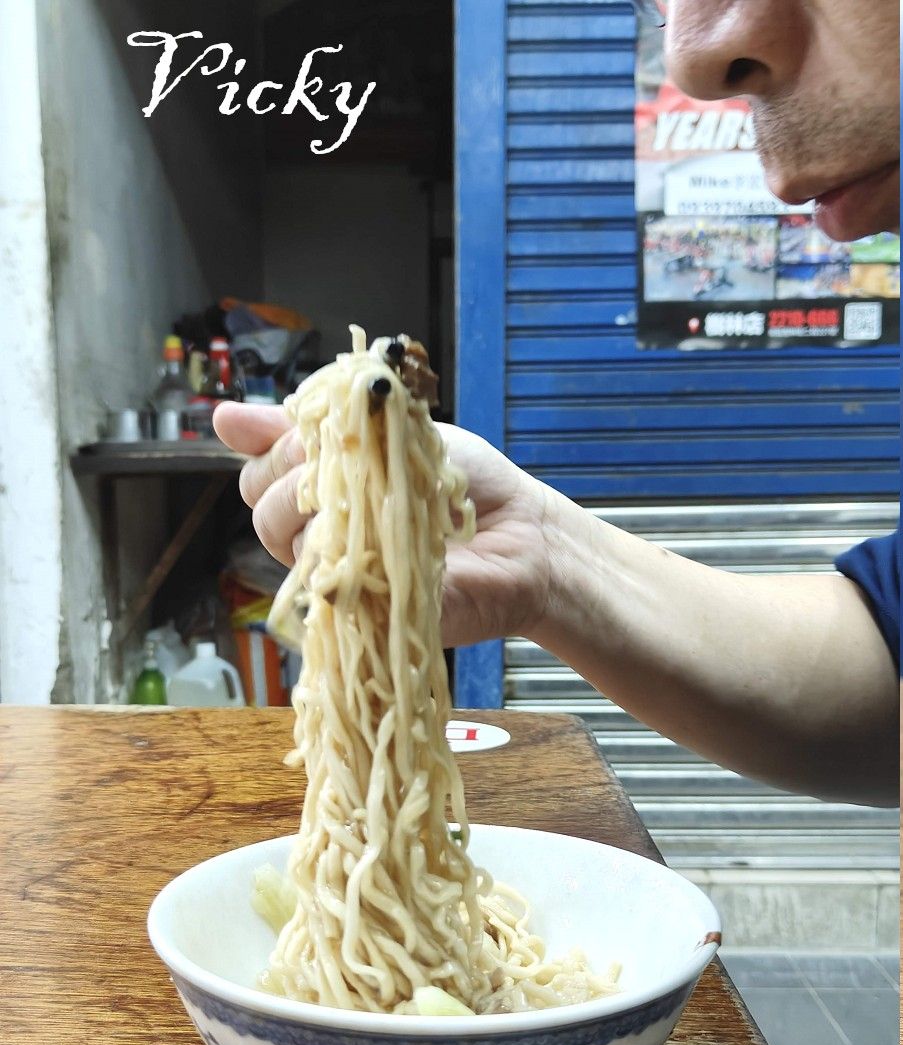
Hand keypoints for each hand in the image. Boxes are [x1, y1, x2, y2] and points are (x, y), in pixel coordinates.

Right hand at [214, 401, 558, 646]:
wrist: (523, 535)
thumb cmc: (463, 483)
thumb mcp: (389, 434)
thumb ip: (318, 426)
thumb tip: (222, 417)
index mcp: (321, 488)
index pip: (258, 471)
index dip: (280, 450)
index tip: (322, 438)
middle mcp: (321, 533)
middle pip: (262, 508)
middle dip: (297, 479)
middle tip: (352, 471)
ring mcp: (338, 573)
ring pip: (286, 542)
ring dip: (327, 513)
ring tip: (378, 503)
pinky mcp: (360, 610)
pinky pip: (324, 585)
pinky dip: (348, 555)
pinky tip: (381, 539)